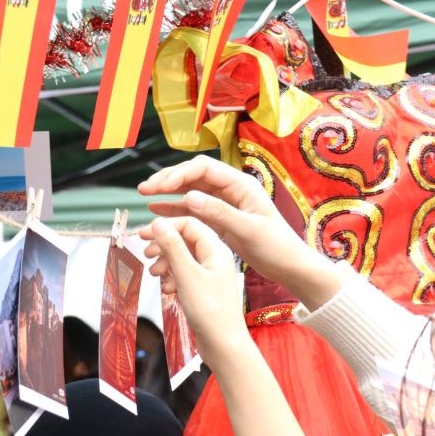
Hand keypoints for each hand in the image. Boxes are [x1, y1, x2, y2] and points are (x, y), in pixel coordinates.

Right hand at [138, 155, 343, 309]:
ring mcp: (225, 204)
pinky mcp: (220, 220)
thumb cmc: (277, 247)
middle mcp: (231, 190)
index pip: (203, 169)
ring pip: (190, 191)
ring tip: (146, 196)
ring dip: (168, 193)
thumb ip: (219, 213)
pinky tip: (158, 209)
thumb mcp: (249, 230)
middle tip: (144, 189)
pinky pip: (193, 209)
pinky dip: (175, 208)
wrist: (290, 266)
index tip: (159, 187)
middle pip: (193, 176)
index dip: (178, 174)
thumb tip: (189, 197)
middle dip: (168, 180)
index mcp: (241, 185)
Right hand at [142, 216, 316, 435]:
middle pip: (184, 239)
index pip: (189, 224)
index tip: (144, 233)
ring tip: (154, 273)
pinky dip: (172, 277)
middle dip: (163, 245)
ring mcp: (210, 274)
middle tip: (145, 253)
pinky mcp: (205, 288)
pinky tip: (166, 288)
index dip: (165, 226)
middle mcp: (215, 258)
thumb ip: (172, 247)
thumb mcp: (186, 274)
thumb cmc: (211, 312)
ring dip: (165, 262)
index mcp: (216, 249)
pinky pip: (184, 274)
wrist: (224, 345)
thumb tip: (158, 223)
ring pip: (182, 257)